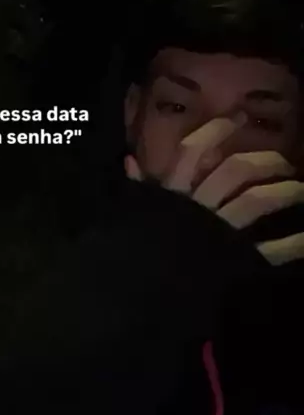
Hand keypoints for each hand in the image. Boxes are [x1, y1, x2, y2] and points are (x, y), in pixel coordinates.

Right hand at [125, 116, 303, 265]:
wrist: (144, 297)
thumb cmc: (137, 252)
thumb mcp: (134, 215)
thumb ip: (136, 189)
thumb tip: (128, 161)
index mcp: (174, 195)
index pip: (192, 153)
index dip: (214, 132)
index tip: (236, 117)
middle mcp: (200, 207)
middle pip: (235, 170)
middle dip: (263, 161)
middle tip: (282, 162)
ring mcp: (221, 231)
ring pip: (257, 199)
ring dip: (285, 191)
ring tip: (301, 190)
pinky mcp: (238, 260)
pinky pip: (272, 248)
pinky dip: (295, 243)